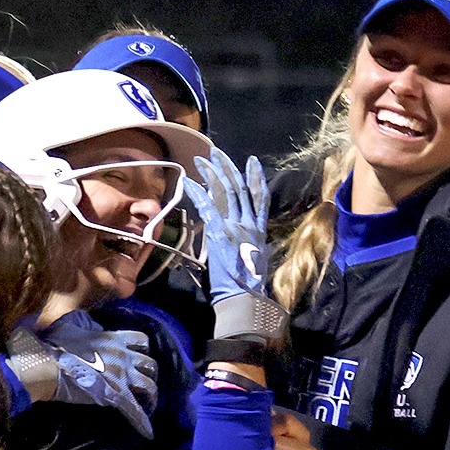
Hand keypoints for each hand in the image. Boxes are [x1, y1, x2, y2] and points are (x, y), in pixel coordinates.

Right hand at [40, 323, 158, 414]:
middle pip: (150, 363)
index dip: (142, 348)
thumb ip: (85, 323)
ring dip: (151, 395)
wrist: (49, 365)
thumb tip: (92, 324)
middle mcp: (123, 357)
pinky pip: (135, 411)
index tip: (139, 355)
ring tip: (148, 403)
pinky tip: (148, 432)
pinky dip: (143, 422)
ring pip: (149, 386)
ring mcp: (121, 377)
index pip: (140, 340)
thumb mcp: (70, 324)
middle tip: (142, 380)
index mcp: (113, 339)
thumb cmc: (56, 344)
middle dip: (149, 372)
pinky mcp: (114, 396)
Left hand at [188, 148, 286, 343]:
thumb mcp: (257, 258)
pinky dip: (198, 193)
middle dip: (226, 168)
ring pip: (224, 192)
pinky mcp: (219, 233)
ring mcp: (234, 226)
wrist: (244, 296)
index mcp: (259, 229)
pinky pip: (208, 207)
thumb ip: (254, 243)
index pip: (260, 196)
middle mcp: (248, 223)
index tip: (252, 161)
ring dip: (211, 174)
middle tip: (215, 153)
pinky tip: (189, 182)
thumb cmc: (249, 283)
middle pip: (239, 187)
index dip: (256, 177)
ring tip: (201, 160)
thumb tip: (252, 236)